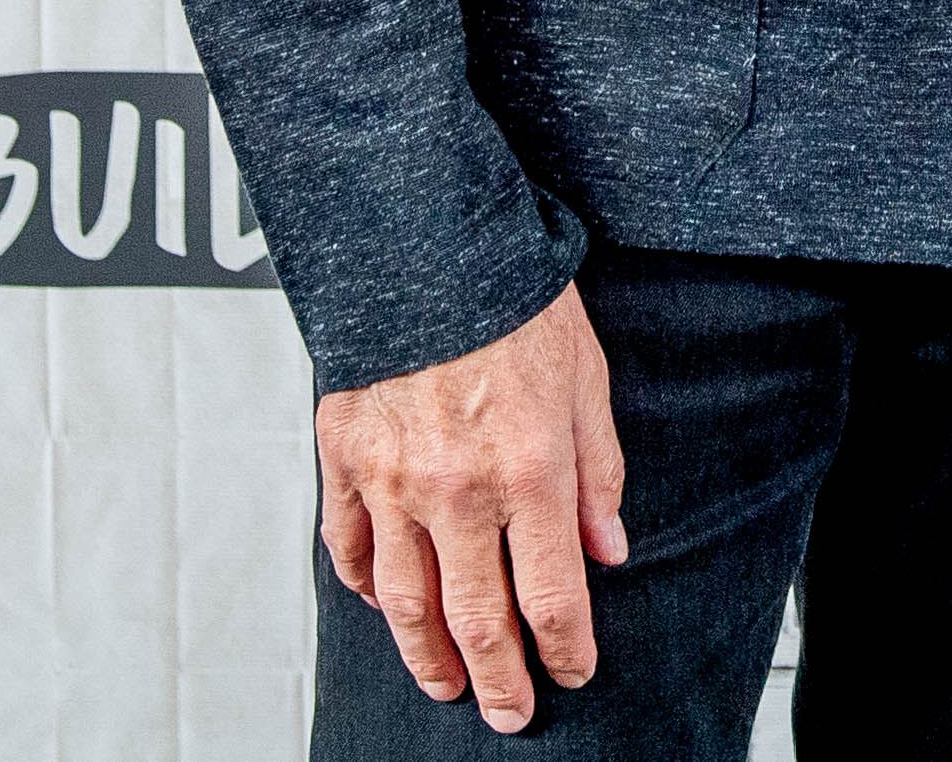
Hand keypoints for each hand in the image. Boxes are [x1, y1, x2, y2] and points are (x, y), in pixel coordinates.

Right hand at [316, 285, 631, 733]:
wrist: (425, 238)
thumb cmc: (517, 298)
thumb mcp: (587, 379)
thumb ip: (599, 474)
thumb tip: (609, 551)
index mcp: (530, 468)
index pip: (552, 594)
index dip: (566, 647)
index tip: (574, 671)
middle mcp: (458, 488)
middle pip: (477, 617)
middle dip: (499, 678)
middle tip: (509, 712)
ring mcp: (391, 478)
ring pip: (405, 601)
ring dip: (428, 655)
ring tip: (447, 684)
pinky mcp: (342, 456)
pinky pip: (349, 547)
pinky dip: (366, 588)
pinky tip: (384, 606)